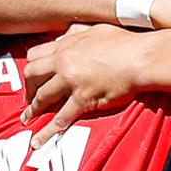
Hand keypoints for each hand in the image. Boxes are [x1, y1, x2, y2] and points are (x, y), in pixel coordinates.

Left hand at [23, 23, 146, 135]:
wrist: (142, 57)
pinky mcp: (83, 99)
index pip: (35, 55)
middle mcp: (63, 62)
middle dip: (29, 88)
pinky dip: (47, 131)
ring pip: (42, 97)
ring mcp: (71, 81)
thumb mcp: (95, 29)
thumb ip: (76, 32)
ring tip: (28, 118)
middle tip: (30, 98)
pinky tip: (38, 141)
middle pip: (32, 75)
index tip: (32, 77)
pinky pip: (61, 118)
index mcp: (66, 46)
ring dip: (33, 109)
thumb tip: (66, 35)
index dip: (31, 67)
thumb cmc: (125, 42)